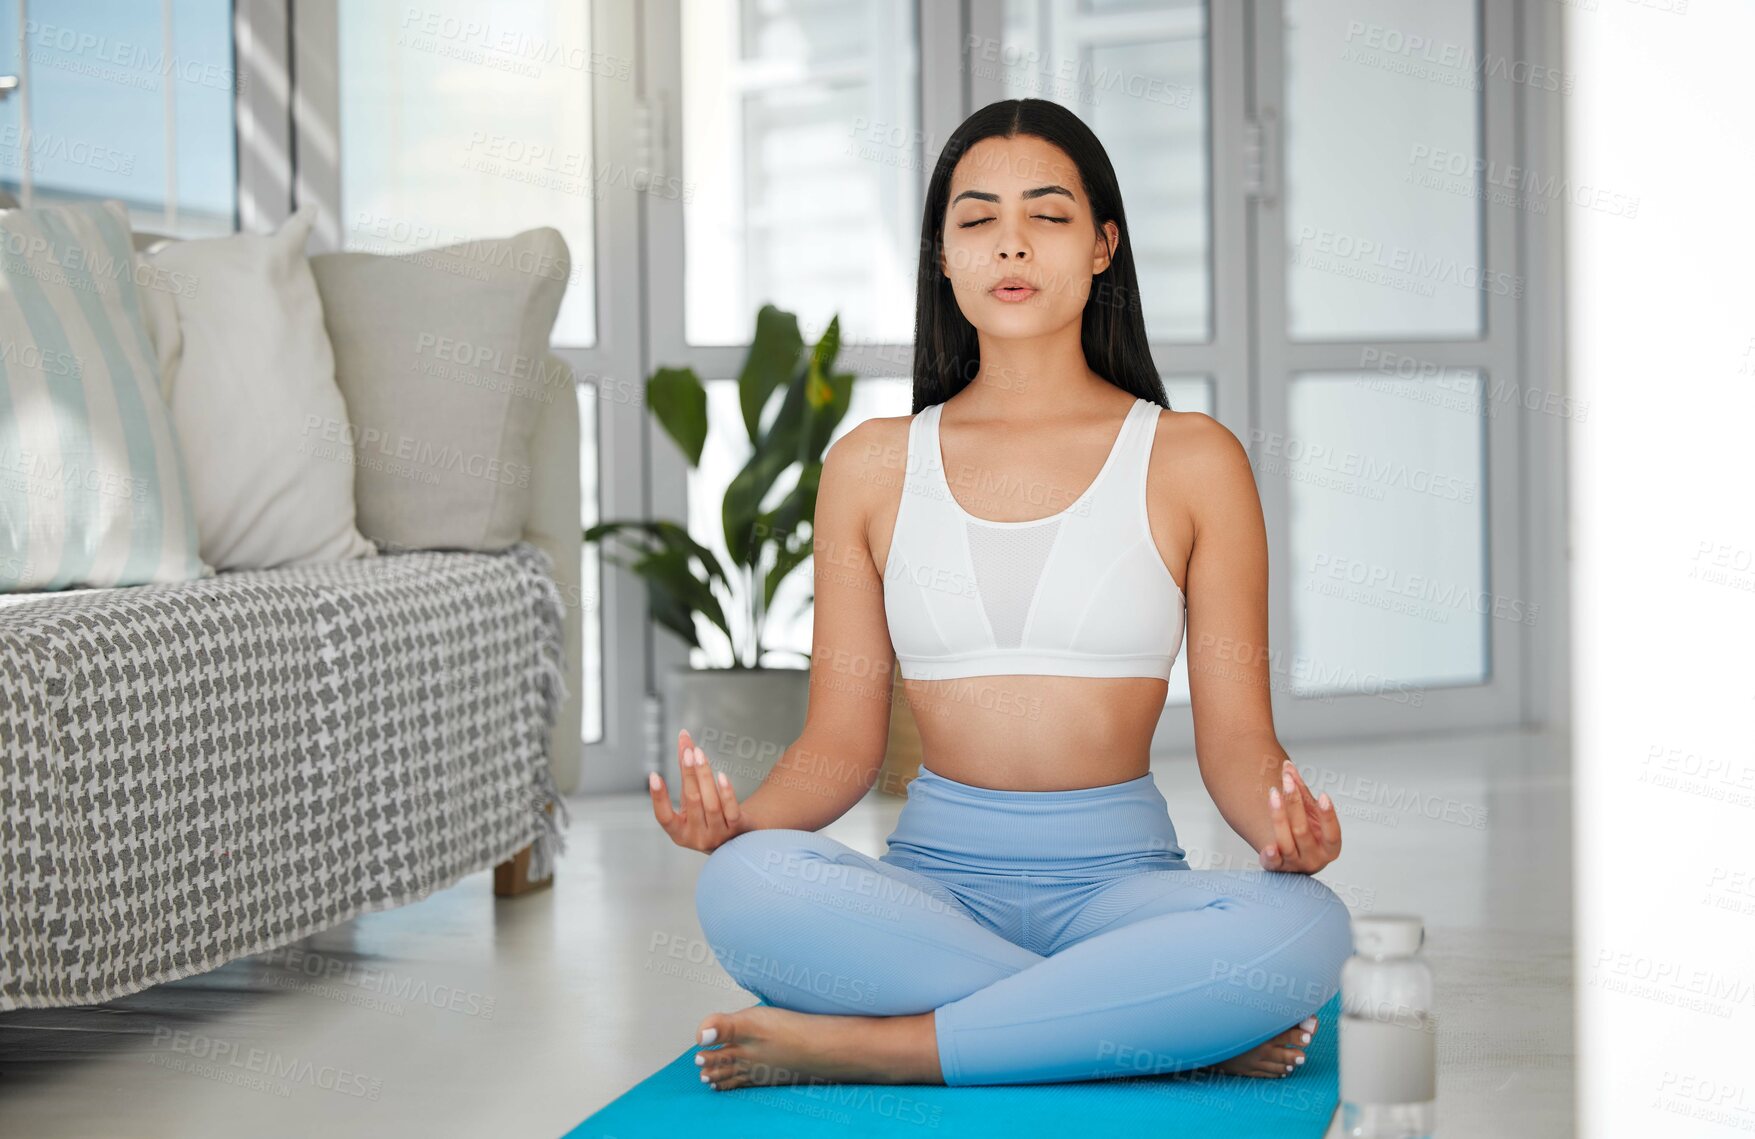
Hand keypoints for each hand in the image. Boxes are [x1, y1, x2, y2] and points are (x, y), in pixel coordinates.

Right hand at [650, 728, 752, 852]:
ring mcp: (718, 835)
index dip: (658, 797)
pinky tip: (721, 775)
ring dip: (705, 776)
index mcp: (679, 833)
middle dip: (689, 774)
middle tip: (688, 751)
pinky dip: (726, 793)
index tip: (653, 775)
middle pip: (691, 801)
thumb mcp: (692, 797)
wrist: (738, 835)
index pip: (663, 817)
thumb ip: (686, 771)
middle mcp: (697, 837)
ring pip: (711, 804)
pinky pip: (731, 810)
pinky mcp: (737, 829)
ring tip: (700, 754)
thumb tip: (684, 737)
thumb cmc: (707, 812)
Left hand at [1259, 759, 1340, 873]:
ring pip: (1286, 842)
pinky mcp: (1277, 869)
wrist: (1291, 857)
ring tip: (1273, 793)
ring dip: (1278, 816)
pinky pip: (1272, 864)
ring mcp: (1296, 866)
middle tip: (1286, 780)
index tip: (1323, 795)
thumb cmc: (1306, 830)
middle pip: (1303, 831)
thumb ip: (1300, 791)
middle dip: (1294, 803)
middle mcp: (1315, 860)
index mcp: (1331, 848)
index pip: (1332, 833)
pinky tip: (1268, 847)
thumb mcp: (1309, 812)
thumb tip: (1288, 766)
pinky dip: (1270, 855)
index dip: (1328, 815)